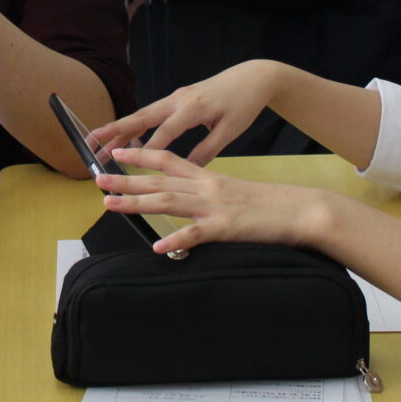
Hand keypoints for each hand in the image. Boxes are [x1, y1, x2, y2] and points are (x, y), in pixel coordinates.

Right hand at [88, 59, 279, 163]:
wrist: (251, 77)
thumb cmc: (243, 103)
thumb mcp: (230, 130)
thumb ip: (207, 150)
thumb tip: (187, 170)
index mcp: (193, 108)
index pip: (164, 131)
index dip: (146, 149)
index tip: (128, 166)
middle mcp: (178, 100)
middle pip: (140, 118)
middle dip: (113, 132)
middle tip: (91, 147)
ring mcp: (175, 98)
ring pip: (141, 115)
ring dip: (118, 130)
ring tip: (98, 146)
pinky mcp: (176, 99)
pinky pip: (150, 114)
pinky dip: (134, 126)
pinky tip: (124, 139)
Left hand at [96, 147, 332, 253]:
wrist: (302, 209)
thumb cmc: (270, 204)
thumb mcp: (234, 193)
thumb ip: (209, 196)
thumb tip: (188, 206)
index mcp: (208, 177)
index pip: (168, 161)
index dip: (141, 156)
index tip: (117, 154)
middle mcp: (207, 187)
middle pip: (158, 181)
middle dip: (126, 181)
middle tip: (98, 182)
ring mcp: (215, 206)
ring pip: (168, 201)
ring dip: (136, 203)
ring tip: (110, 206)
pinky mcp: (227, 227)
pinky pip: (197, 234)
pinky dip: (176, 240)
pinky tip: (157, 248)